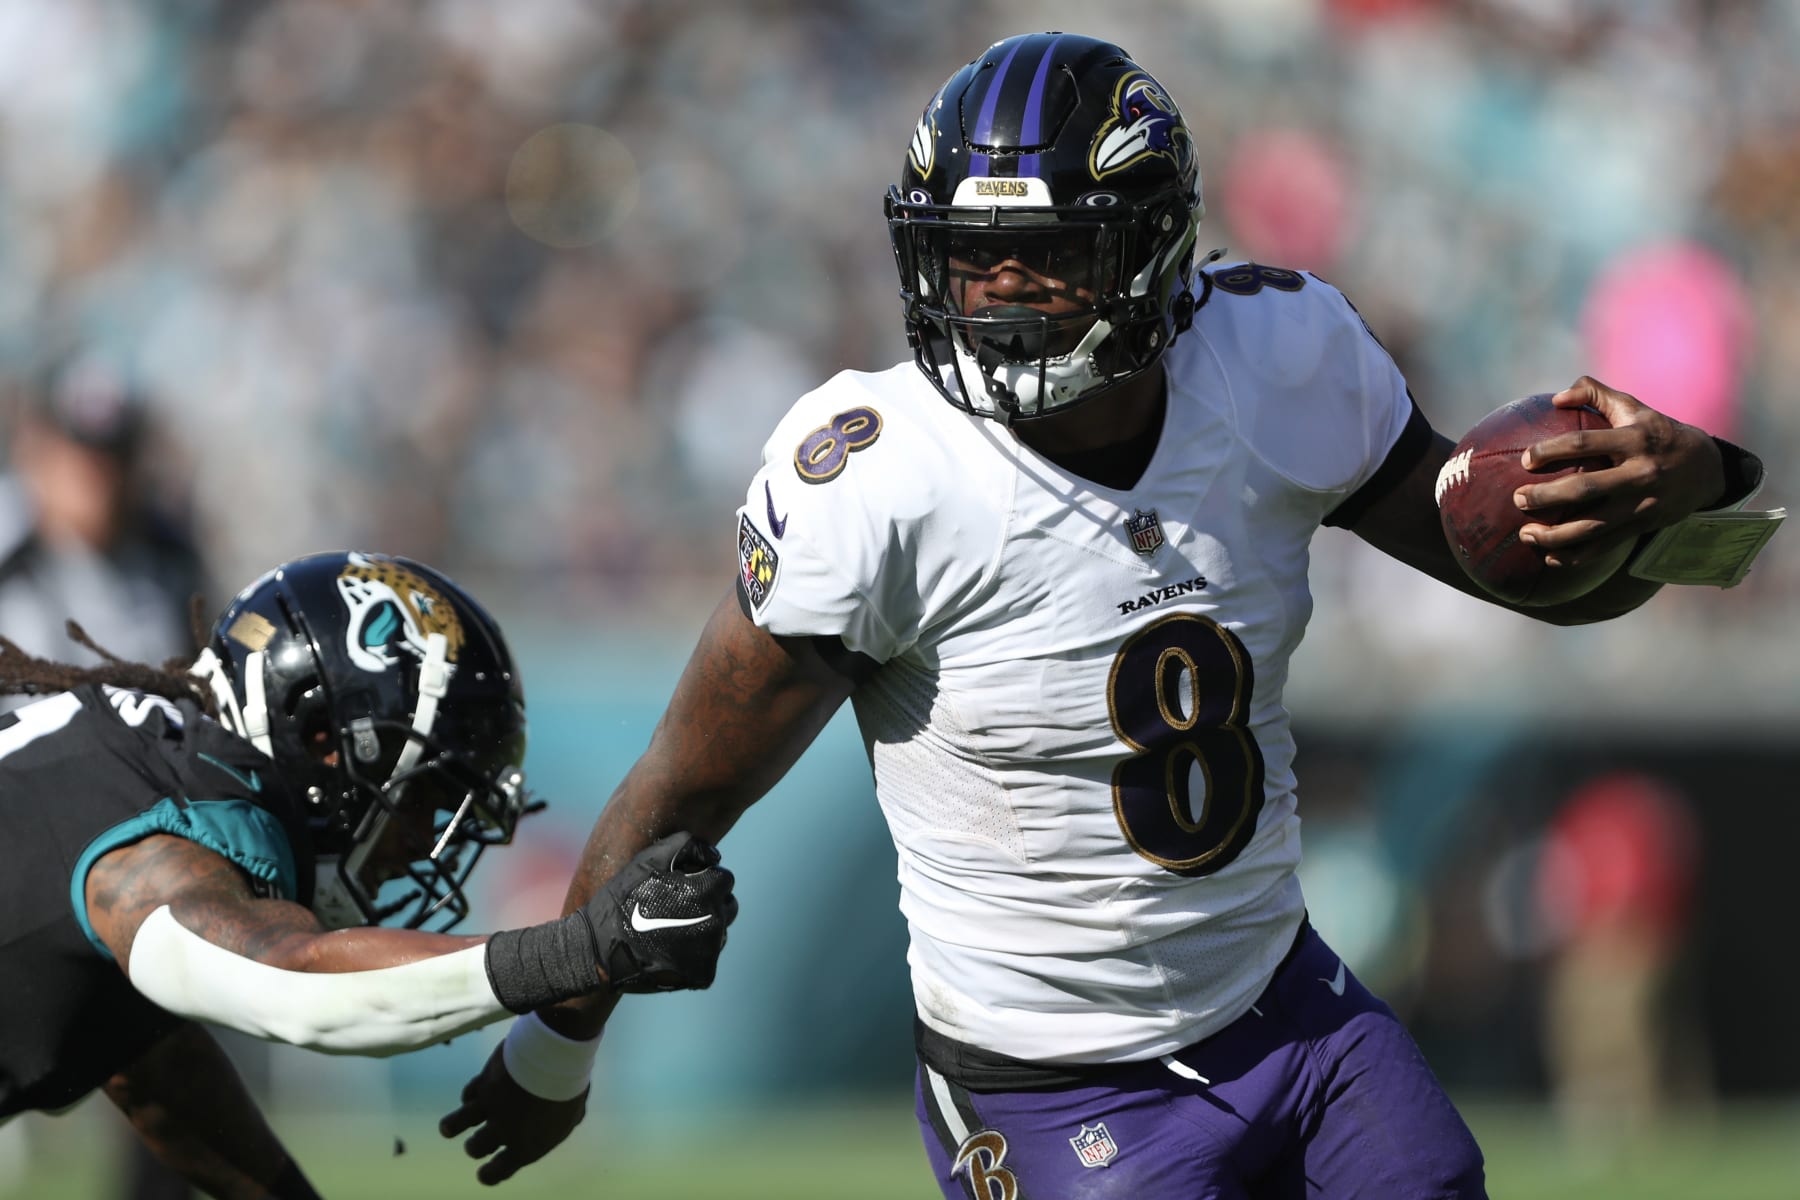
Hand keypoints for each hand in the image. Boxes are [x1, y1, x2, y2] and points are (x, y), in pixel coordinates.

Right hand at [440, 1042, 586, 1186]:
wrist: (553, 1056)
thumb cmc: (568, 1087)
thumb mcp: (572, 1114)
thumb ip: (559, 1125)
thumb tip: (558, 1124)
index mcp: (526, 1146)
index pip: (497, 1171)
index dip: (489, 1174)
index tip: (484, 1173)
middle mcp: (503, 1131)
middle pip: (476, 1148)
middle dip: (475, 1147)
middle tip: (475, 1143)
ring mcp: (490, 1106)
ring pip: (456, 1123)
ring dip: (451, 1126)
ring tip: (448, 1129)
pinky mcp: (483, 1083)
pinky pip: (467, 1094)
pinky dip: (468, 1096)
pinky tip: (469, 1097)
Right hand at [585, 830, 737, 991]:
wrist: (597, 949)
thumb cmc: (622, 900)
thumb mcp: (648, 859)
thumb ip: (687, 845)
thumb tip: (715, 855)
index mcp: (706, 890)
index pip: (724, 878)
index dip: (703, 879)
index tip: (682, 887)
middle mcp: (715, 921)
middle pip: (728, 905)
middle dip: (709, 903)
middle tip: (677, 908)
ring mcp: (710, 951)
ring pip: (720, 932)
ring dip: (704, 928)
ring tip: (671, 930)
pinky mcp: (702, 974)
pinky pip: (709, 959)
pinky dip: (694, 956)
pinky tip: (670, 951)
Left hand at [1513, 376, 1726, 567]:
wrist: (1708, 469)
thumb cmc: (1657, 433)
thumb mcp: (1634, 408)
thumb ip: (1596, 394)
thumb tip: (1556, 398)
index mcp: (1634, 440)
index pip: (1584, 443)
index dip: (1551, 451)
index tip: (1525, 460)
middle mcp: (1639, 473)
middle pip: (1585, 489)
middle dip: (1546, 496)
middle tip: (1517, 498)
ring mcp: (1642, 503)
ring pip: (1593, 525)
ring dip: (1556, 535)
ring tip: (1525, 534)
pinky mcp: (1643, 526)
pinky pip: (1606, 546)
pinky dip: (1577, 556)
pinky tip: (1549, 558)